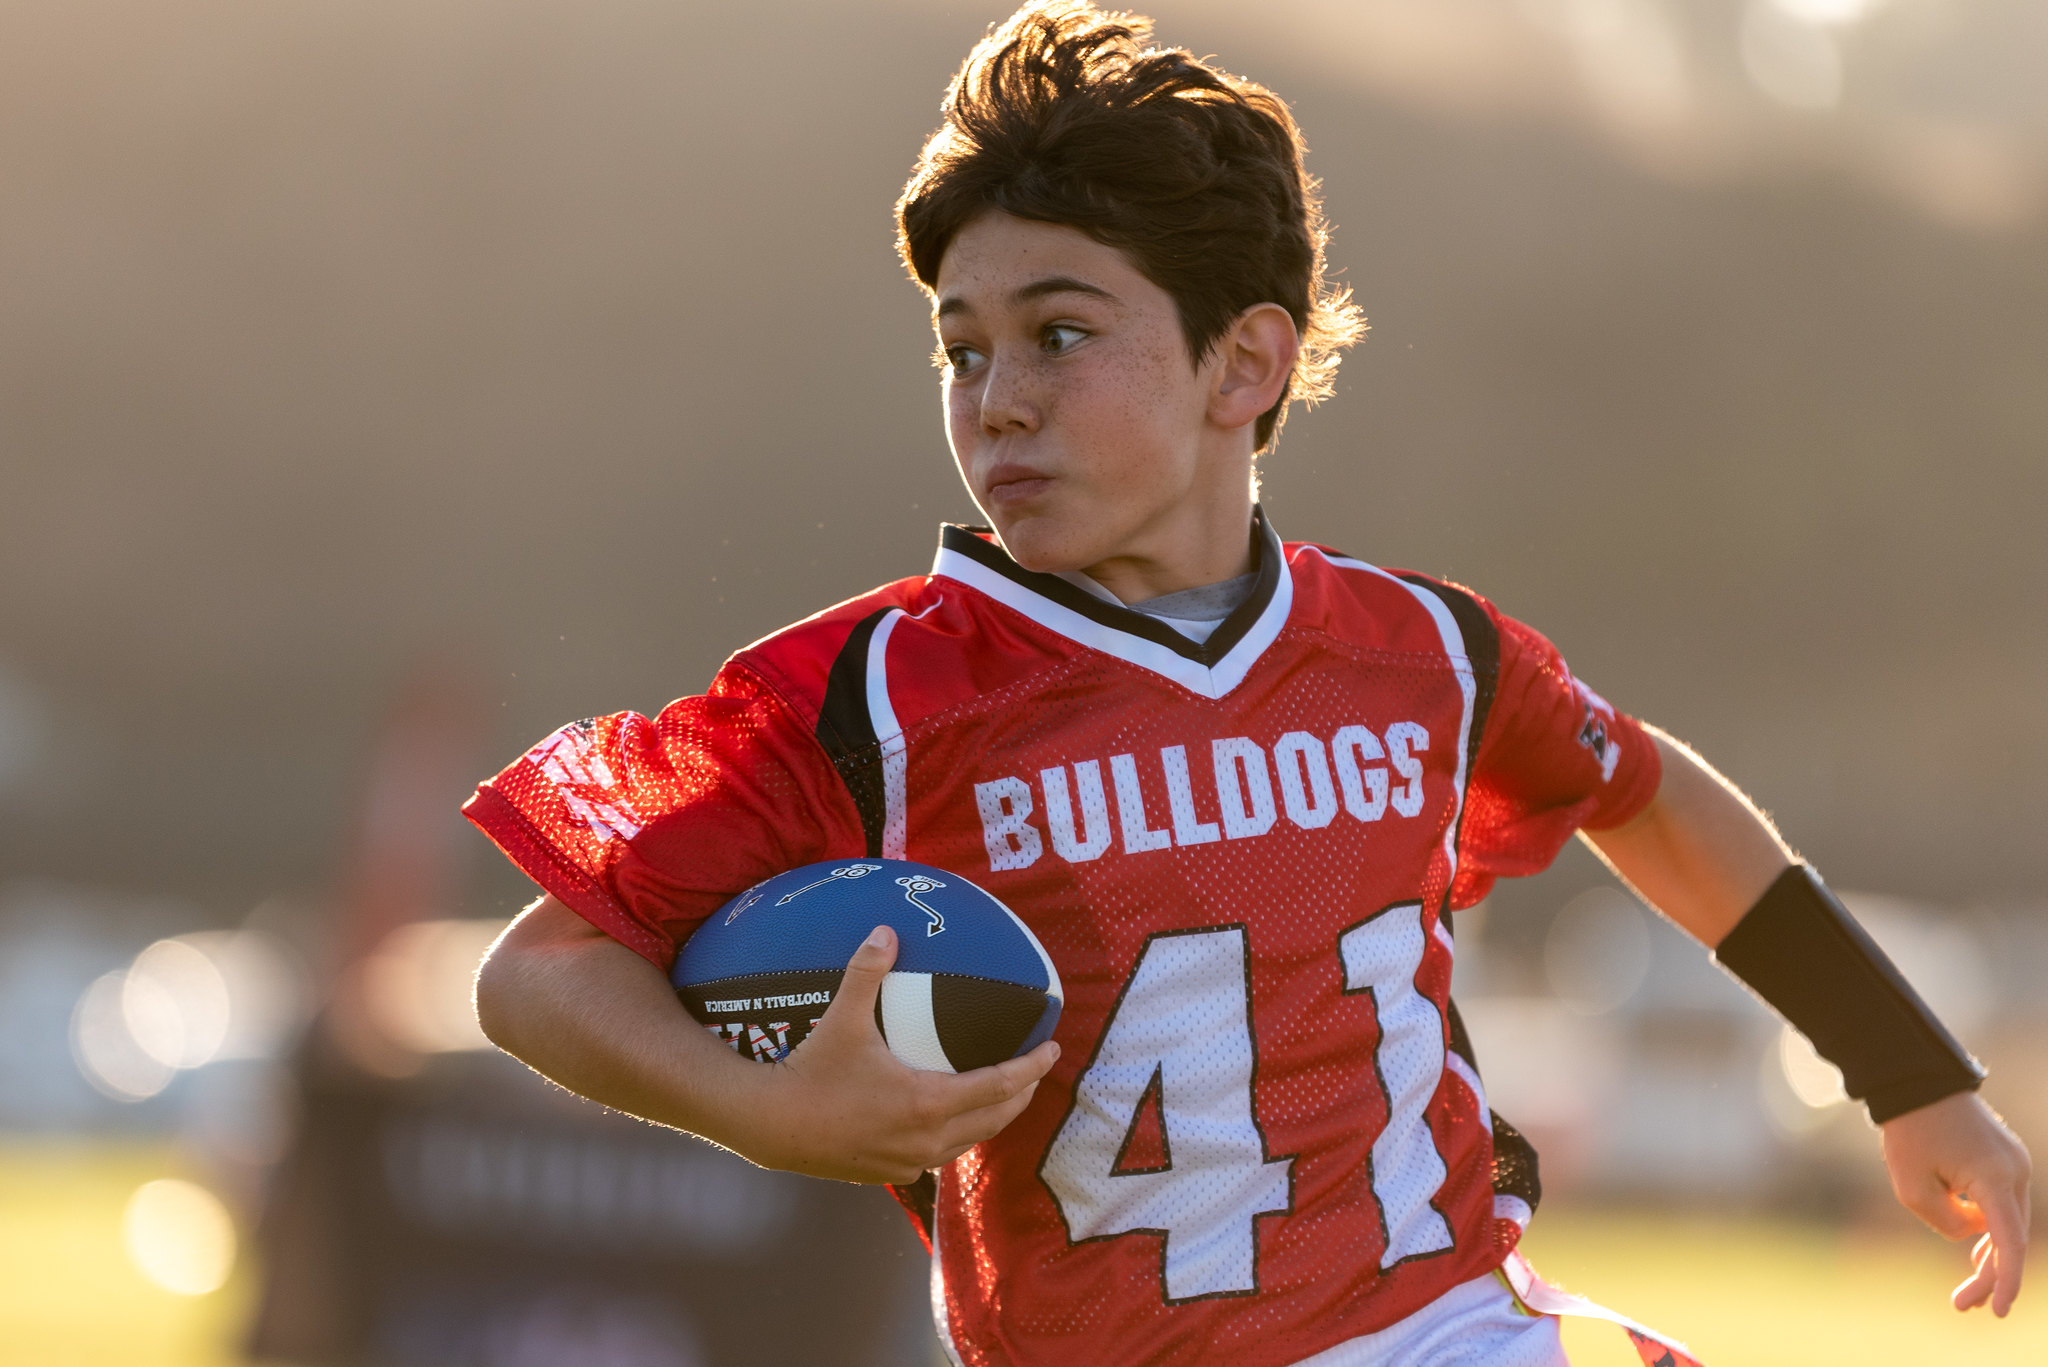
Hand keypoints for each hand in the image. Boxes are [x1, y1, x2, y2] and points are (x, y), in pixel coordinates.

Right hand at [737, 924, 1059, 1184]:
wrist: (771, 1126)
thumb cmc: (812, 1071)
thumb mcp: (843, 1018)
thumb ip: (867, 972)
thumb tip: (885, 930)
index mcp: (929, 1102)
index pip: (1000, 1085)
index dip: (1032, 1067)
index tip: (1053, 1049)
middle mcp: (928, 1139)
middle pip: (996, 1118)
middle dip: (1022, 1093)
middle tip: (1034, 1069)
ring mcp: (911, 1161)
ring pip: (969, 1140)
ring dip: (992, 1117)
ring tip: (1002, 1094)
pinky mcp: (891, 1174)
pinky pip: (938, 1155)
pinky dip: (955, 1135)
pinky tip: (949, 1120)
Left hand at [1879, 1091, 2030, 1315]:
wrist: (1917, 1081)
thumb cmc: (1909, 1130)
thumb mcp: (1912, 1187)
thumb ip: (1945, 1222)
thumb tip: (1971, 1233)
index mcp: (1995, 1178)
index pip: (2008, 1241)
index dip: (2005, 1280)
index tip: (1998, 1311)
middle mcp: (2014, 1171)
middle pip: (2009, 1236)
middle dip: (1989, 1275)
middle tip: (1961, 1306)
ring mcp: (2014, 1163)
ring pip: (2008, 1222)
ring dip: (1989, 1253)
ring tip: (1966, 1291)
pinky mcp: (2005, 1159)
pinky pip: (2001, 1203)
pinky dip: (1989, 1227)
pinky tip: (1977, 1252)